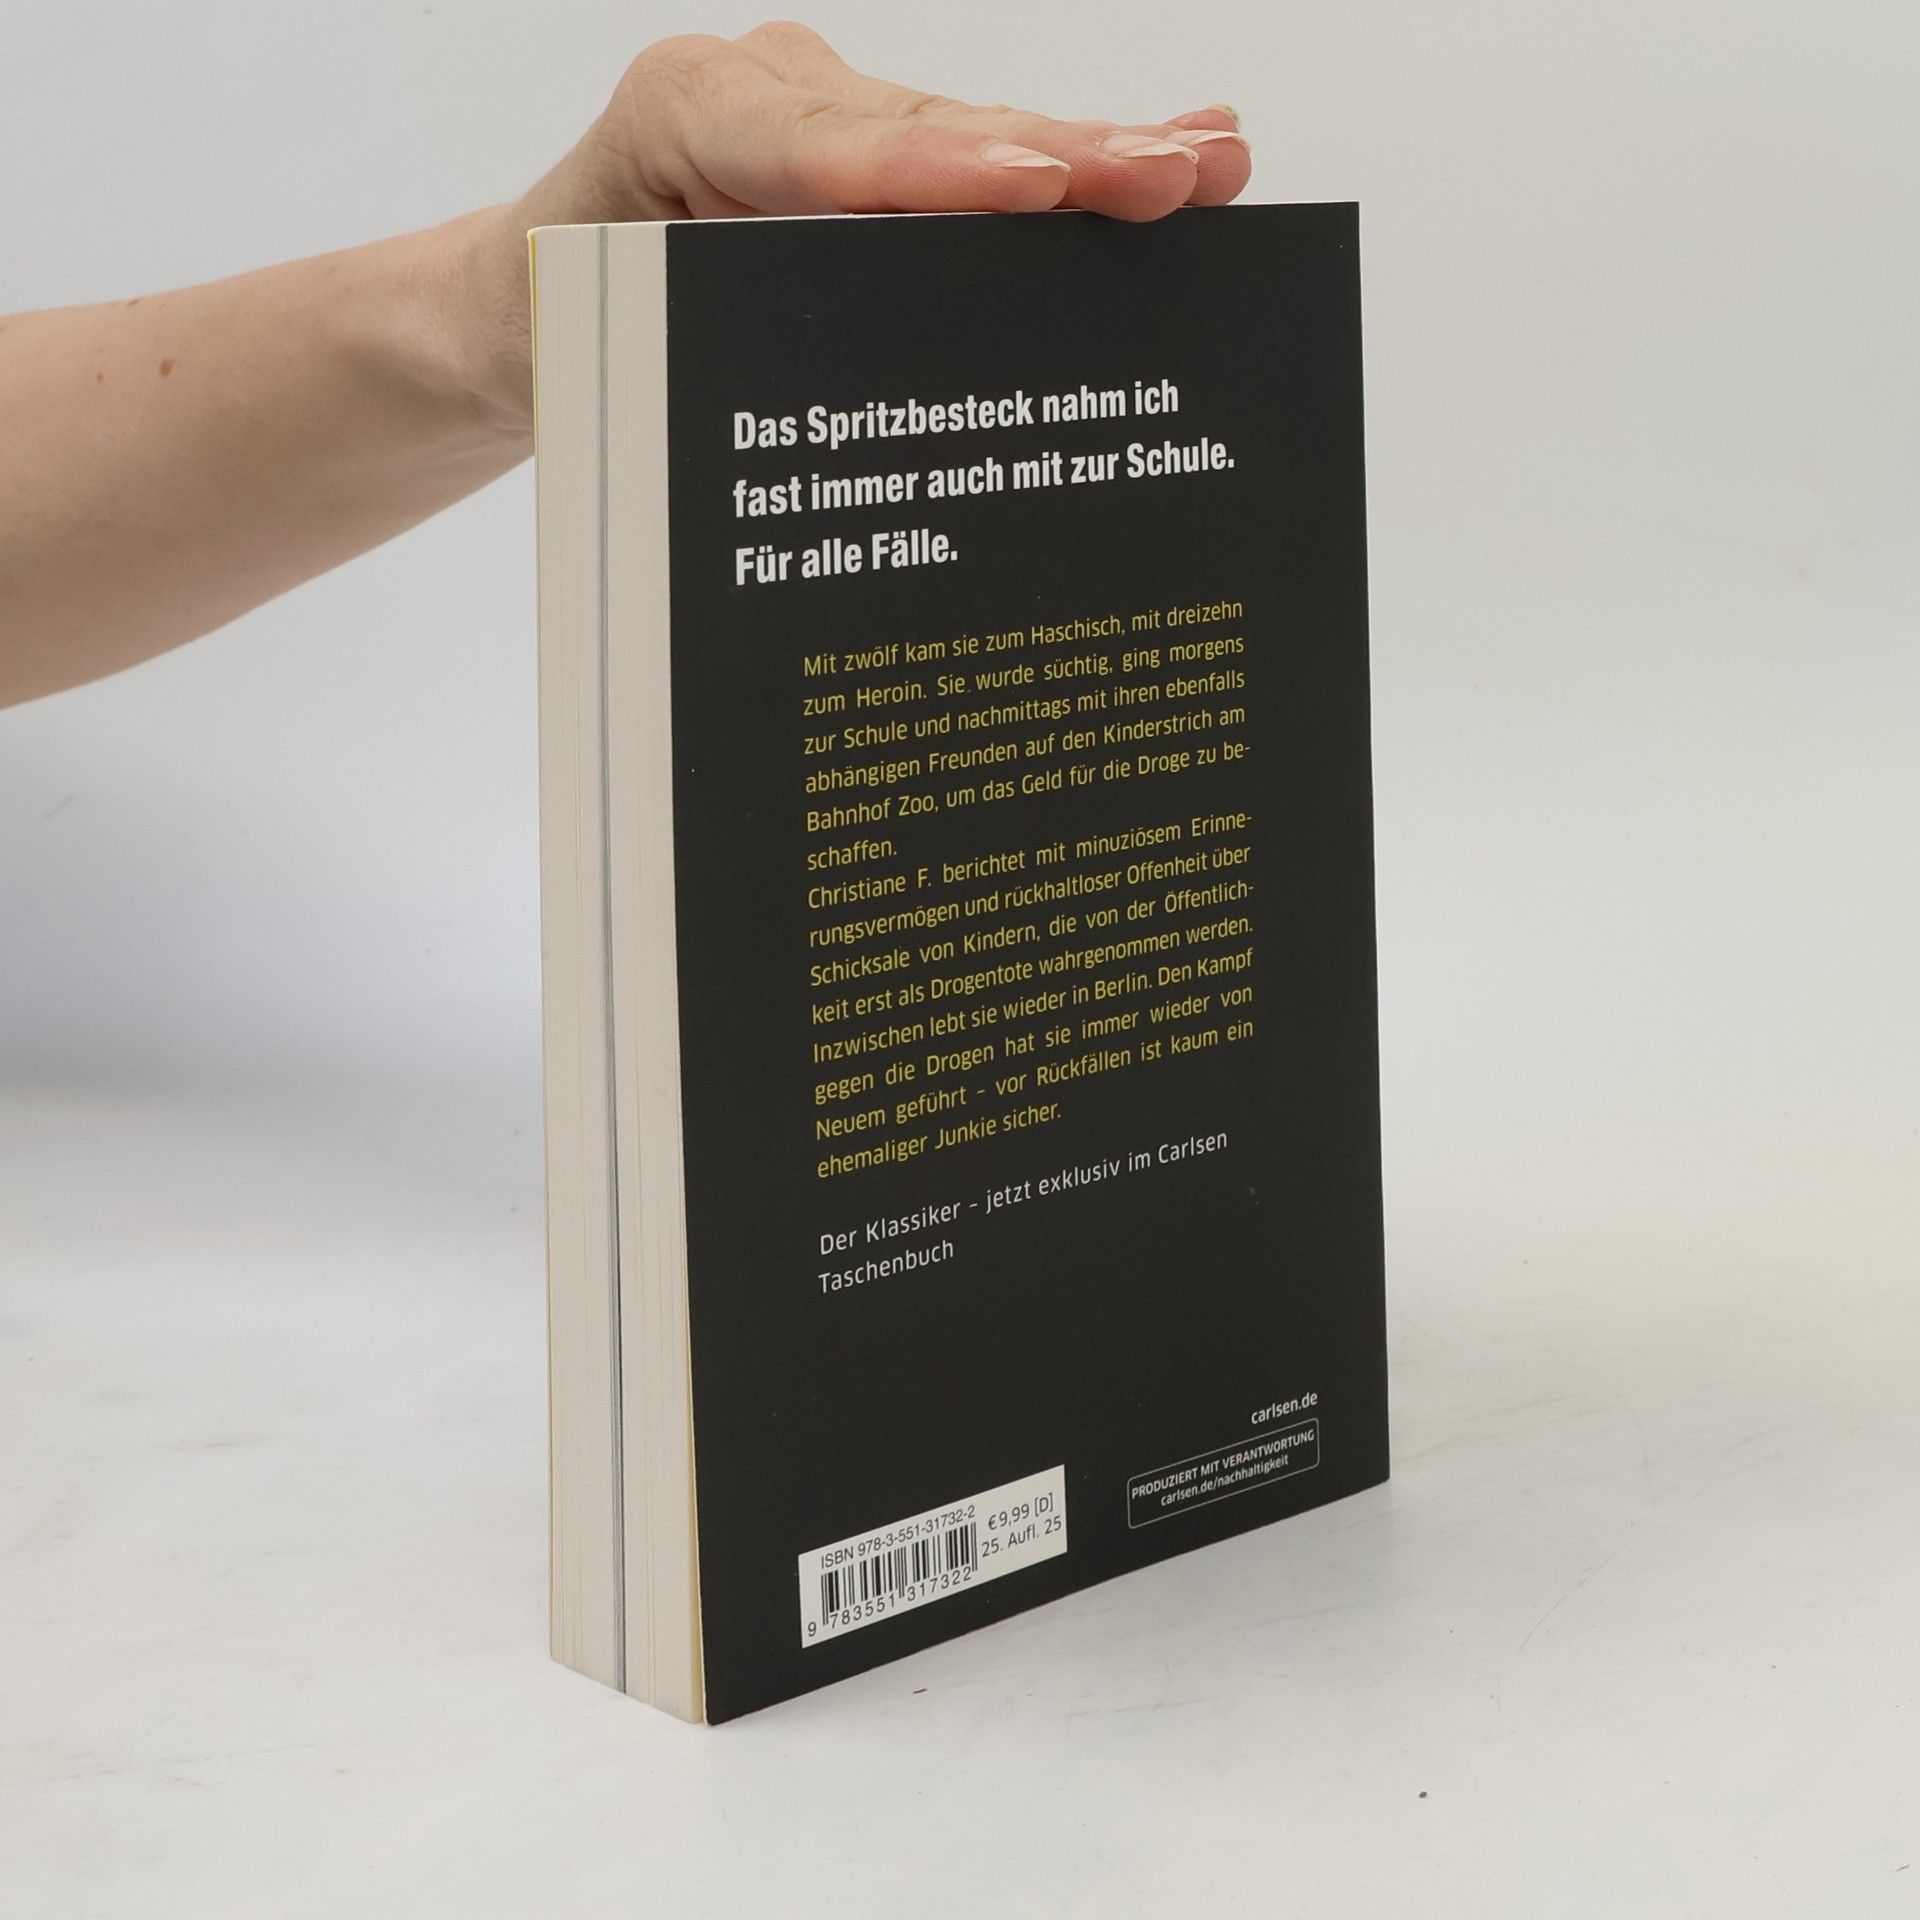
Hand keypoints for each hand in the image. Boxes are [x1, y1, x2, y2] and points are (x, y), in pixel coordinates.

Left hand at [460, 22, 1248, 426]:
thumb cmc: (562, 326)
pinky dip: (1075, 163)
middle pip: (927, 130)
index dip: (931, 172)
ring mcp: (828, 114)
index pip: (819, 148)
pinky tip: (1178, 149)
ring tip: (1210, 165)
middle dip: (1055, 157)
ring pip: (974, 138)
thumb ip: (697, 339)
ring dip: (1097, 157)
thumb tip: (829, 431)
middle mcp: (768, 93)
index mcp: (684, 115)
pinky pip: (977, 158)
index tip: (1031, 189)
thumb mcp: (598, 343)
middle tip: (1169, 178)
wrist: (521, 305)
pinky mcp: (870, 152)